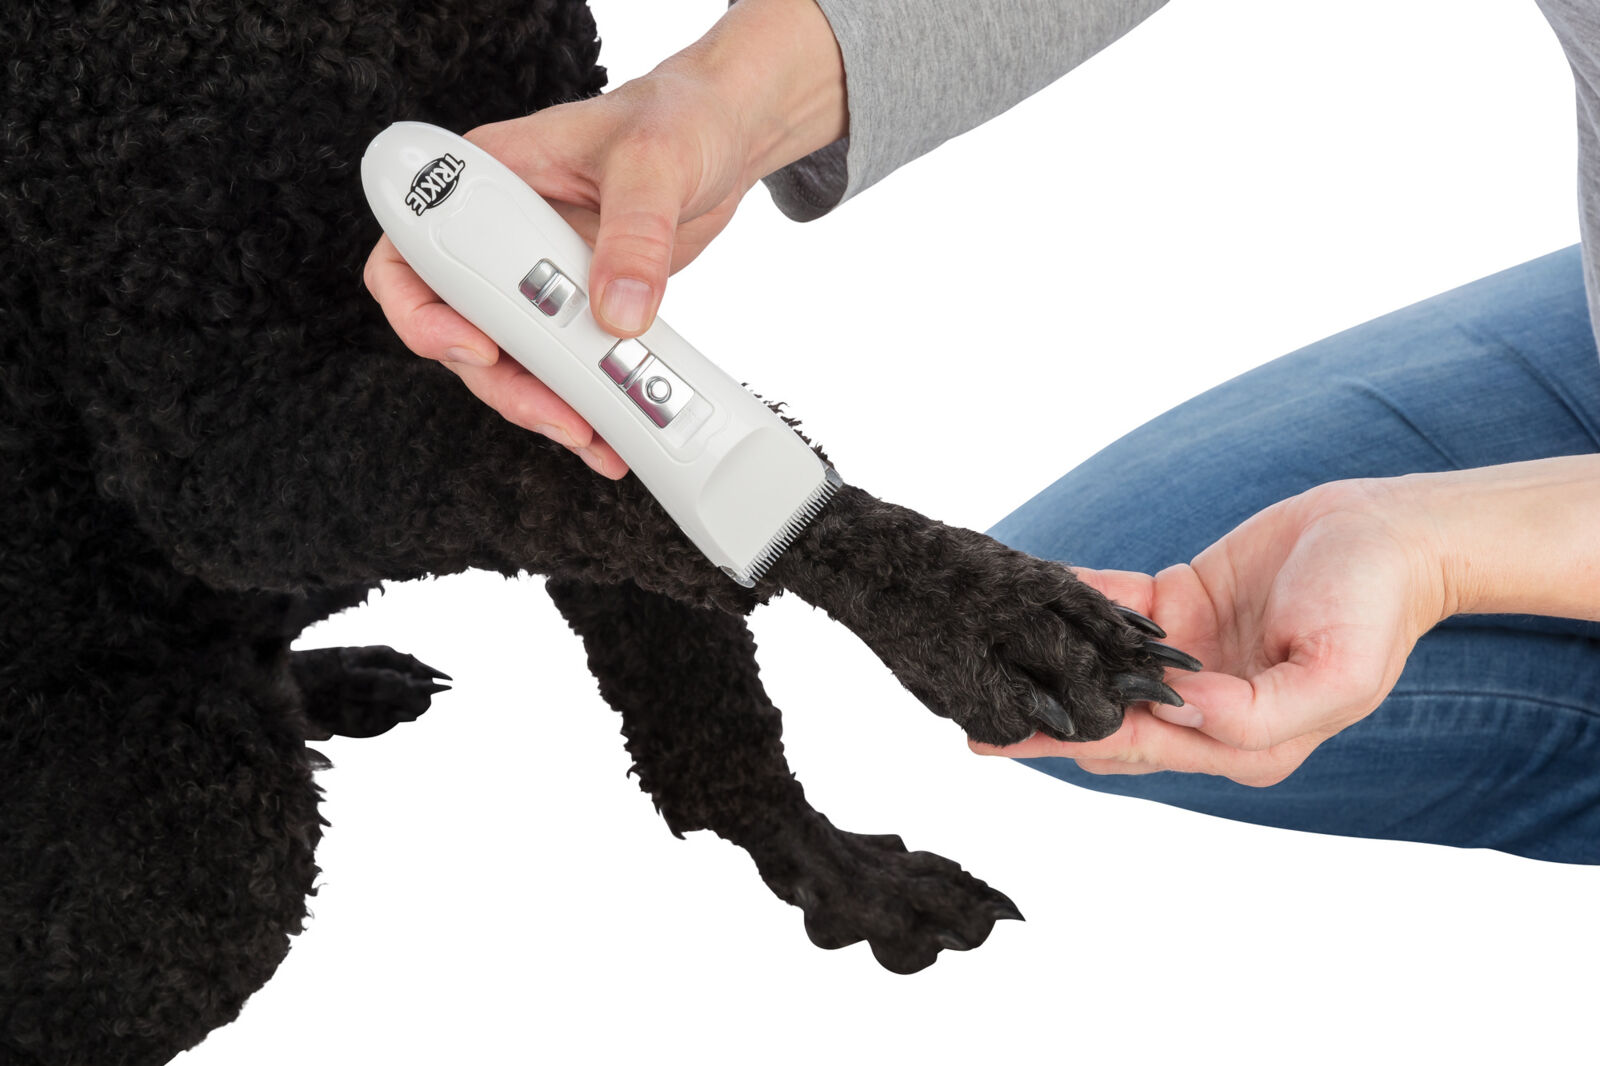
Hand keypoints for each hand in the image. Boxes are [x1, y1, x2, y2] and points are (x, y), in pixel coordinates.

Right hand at [362, 67, 759, 477]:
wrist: (726, 134)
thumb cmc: (677, 116)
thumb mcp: (655, 164)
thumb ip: (635, 235)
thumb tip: (617, 313)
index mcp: (488, 179)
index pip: (408, 250)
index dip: (422, 310)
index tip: (477, 345)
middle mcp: (498, 230)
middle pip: (455, 325)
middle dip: (499, 380)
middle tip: (556, 413)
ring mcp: (534, 272)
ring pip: (505, 358)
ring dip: (541, 405)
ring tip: (590, 436)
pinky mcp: (575, 303)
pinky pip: (558, 364)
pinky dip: (580, 402)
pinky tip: (607, 433)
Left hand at [970, 478, 1450, 785]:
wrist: (1387, 532)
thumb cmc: (1372, 608)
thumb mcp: (1334, 676)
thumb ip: (1254, 713)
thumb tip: (1176, 710)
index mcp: (1244, 742)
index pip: (1139, 744)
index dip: (1070, 739)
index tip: (1008, 738)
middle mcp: (1208, 710)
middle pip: (1105, 716)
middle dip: (1040, 717)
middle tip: (970, 712)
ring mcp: (1190, 658)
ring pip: (1101, 664)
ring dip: (1047, 662)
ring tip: (980, 664)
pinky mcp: (1181, 605)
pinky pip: (1116, 608)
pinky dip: (1074, 602)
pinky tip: (1026, 598)